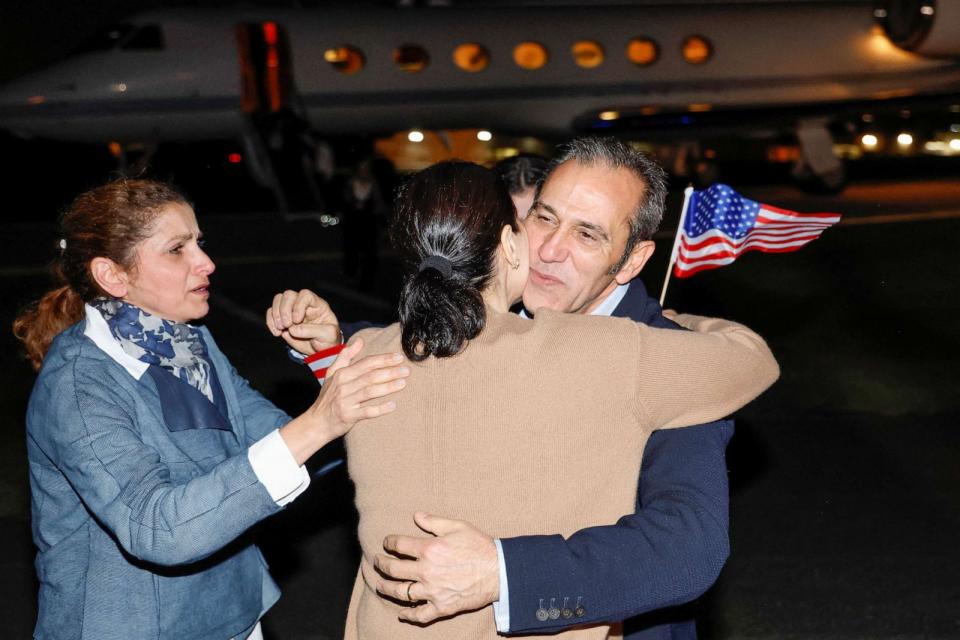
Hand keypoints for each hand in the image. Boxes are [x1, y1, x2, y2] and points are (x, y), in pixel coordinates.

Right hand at [266, 289, 339, 355]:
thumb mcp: (328, 335)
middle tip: (287, 325)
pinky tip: (277, 333)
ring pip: (278, 300)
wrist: (322, 350)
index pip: (305, 295)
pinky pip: (271, 312)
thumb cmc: (328, 340)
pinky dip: (270, 322)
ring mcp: (292, 311)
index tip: (297, 320)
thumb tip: (292, 329)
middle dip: (285, 310)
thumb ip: (312, 331)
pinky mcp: (282, 319)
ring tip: (282, 328)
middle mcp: (303, 305)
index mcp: (317, 304)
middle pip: (289, 295)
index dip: (298, 305)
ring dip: (276, 315)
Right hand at [281, 338, 408, 463]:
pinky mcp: (348, 416)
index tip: (399, 357)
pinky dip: (380, 409)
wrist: (317, 422)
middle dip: (390, 372)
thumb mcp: (332, 374)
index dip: (383, 360)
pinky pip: (366, 412)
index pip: (366, 363)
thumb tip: (359, 341)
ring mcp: (346, 401)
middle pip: (370, 376)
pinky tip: (393, 405)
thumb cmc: (328, 397)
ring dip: (388, 387)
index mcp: (342, 374)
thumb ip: (345, 356)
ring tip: (403, 383)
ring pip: (370, 391)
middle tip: (406, 370)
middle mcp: (344, 386)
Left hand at [375, 512, 499, 623]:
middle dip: (381, 564)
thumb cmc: (479, 546)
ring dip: (386, 588)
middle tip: (377, 561)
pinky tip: (402, 612)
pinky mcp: (442, 607)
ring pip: (401, 592)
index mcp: (429, 549)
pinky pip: (419, 615)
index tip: (387, 542)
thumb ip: (434, 522)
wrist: (499, 571)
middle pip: (394, 569)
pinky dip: (408, 615)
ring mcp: (432, 591)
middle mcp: (427, 571)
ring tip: (380, 584)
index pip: (399, 545)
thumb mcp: (458, 526)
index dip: (389, 542)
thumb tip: (416, 516)